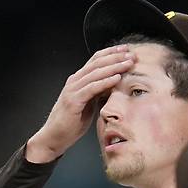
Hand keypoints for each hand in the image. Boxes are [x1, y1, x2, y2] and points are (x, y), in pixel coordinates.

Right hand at [26, 45, 134, 162]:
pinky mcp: (74, 100)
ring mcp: (73, 89)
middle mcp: (75, 81)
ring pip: (96, 73)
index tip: (127, 50)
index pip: (96, 60)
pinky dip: (105, 82)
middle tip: (132, 54)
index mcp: (78, 80)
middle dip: (116, 57)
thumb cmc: (72, 122)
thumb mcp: (89, 103)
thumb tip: (114, 85)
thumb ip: (99, 92)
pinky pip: (92, 88)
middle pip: (97, 62)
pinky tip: (117, 78)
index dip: (111, 53)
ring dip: (114, 66)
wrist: (55, 137)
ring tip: (128, 63)